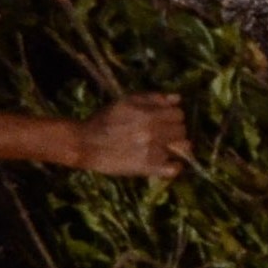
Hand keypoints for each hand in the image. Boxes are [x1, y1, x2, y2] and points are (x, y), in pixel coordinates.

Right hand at [73, 93, 189, 177]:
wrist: (86, 144)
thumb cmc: (105, 120)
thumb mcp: (127, 101)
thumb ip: (153, 98)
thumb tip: (177, 98)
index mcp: (149, 115)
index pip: (179, 113)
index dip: (172, 115)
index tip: (164, 119)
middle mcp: (153, 132)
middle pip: (182, 130)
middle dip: (174, 130)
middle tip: (162, 133)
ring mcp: (152, 151)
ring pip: (182, 148)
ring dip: (174, 146)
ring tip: (163, 146)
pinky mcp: (147, 168)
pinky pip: (173, 170)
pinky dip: (174, 166)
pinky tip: (168, 162)